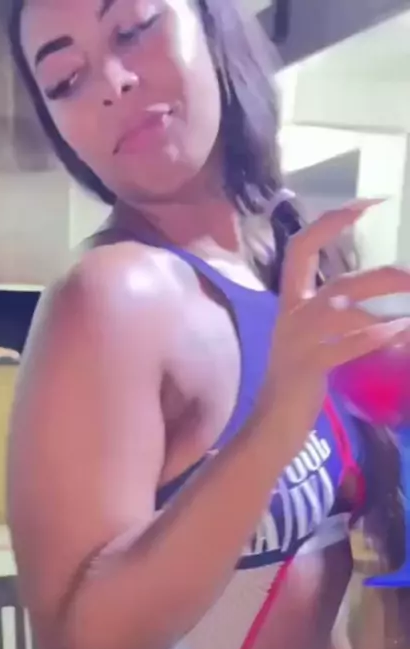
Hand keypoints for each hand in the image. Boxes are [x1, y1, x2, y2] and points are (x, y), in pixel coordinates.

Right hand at [258, 200, 409, 449]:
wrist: (272, 423)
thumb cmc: (297, 380)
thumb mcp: (309, 337)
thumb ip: (335, 313)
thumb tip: (374, 295)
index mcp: (289, 302)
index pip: (301, 247)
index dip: (332, 222)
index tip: (368, 203)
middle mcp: (290, 315)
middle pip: (338, 282)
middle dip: (381, 276)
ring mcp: (297, 341)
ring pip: (342, 308)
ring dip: (382, 302)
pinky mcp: (307, 367)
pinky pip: (345, 345)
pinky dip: (374, 335)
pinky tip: (399, 331)